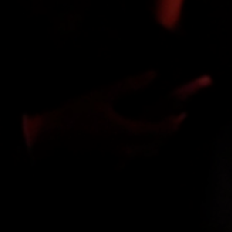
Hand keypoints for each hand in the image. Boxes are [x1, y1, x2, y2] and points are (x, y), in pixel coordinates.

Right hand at [23, 72, 197, 163]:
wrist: (47, 137)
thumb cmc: (75, 114)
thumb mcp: (103, 95)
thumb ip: (130, 85)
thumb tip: (153, 74)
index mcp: (129, 132)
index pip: (160, 130)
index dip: (174, 122)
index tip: (184, 114)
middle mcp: (127, 148)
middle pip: (156, 143)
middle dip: (169, 132)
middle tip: (178, 119)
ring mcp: (116, 155)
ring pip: (145, 151)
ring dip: (157, 141)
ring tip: (163, 130)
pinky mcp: (107, 157)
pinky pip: (131, 155)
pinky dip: (142, 148)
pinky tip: (139, 142)